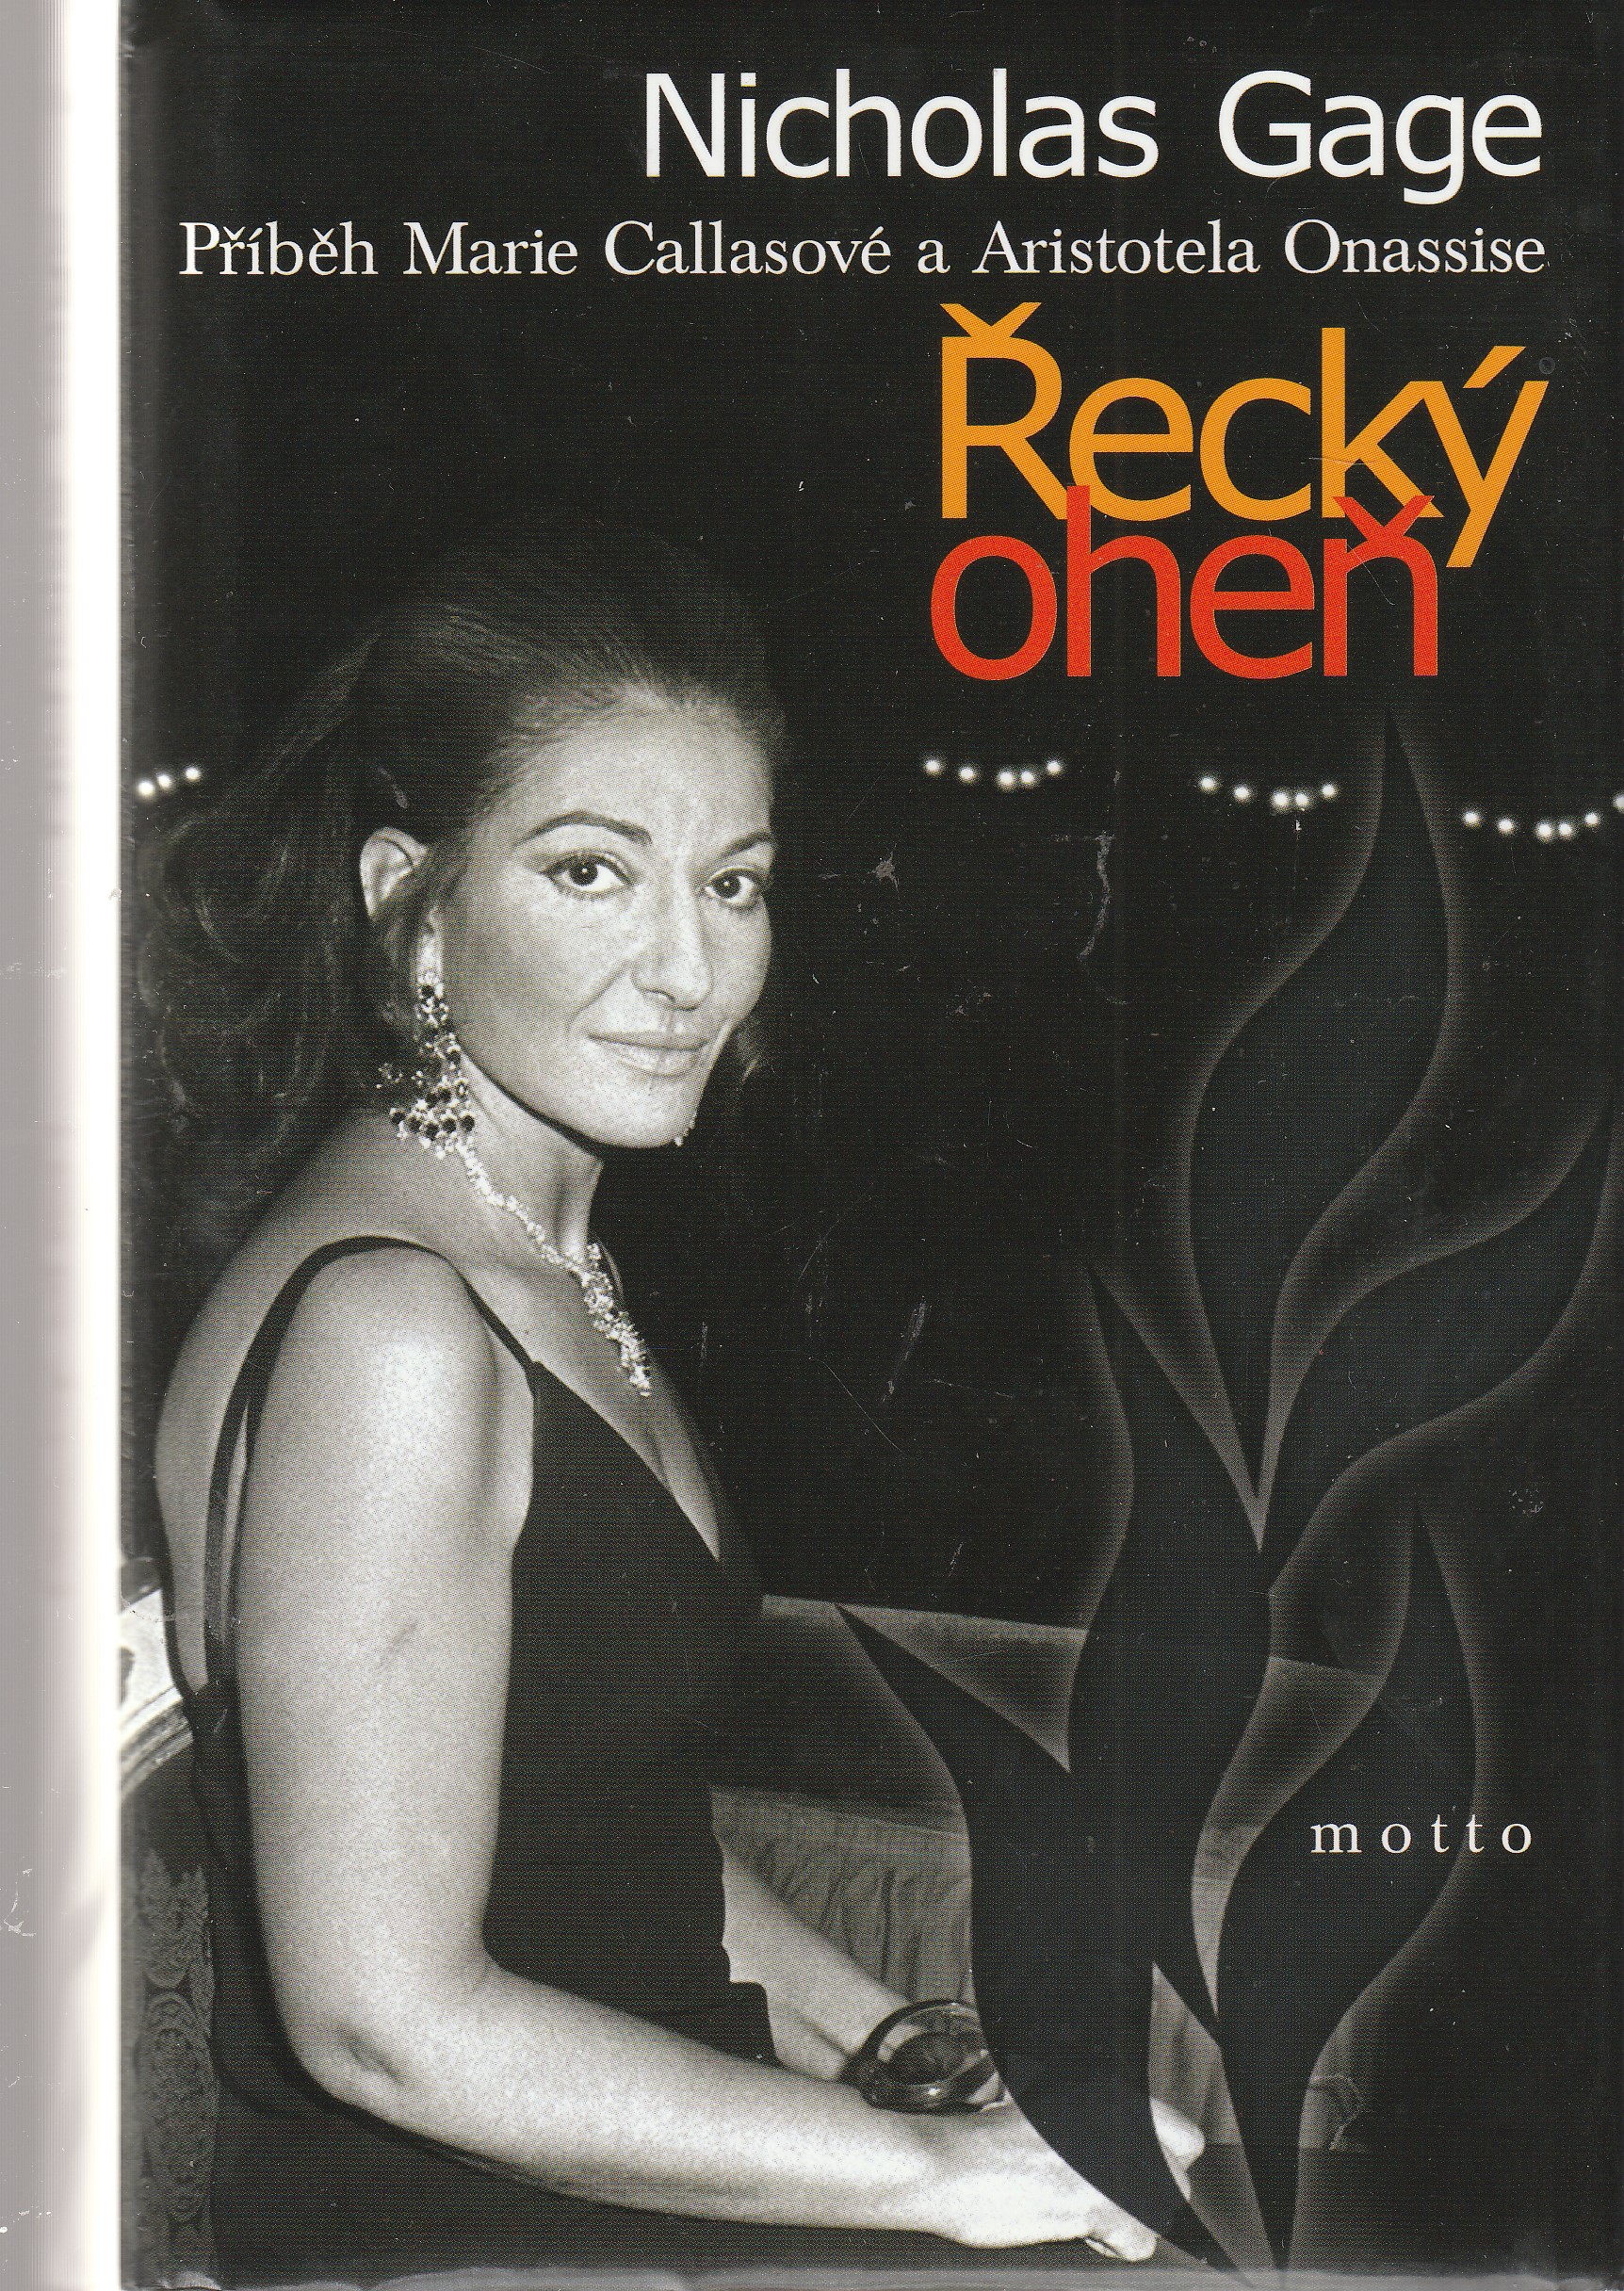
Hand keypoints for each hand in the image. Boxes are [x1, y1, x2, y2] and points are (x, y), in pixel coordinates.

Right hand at [917, 2092, 1201, 2254]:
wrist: (950, 2166)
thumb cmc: (984, 2143)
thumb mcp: (1044, 2109)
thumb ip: (1089, 2123)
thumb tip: (1116, 2150)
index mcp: (1109, 2094)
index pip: (1184, 2136)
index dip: (1164, 2162)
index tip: (1137, 2174)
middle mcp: (1120, 2121)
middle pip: (1178, 2180)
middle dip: (1146, 2197)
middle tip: (1105, 2198)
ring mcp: (1114, 2160)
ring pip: (1162, 2212)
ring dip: (1128, 2221)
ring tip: (1086, 2214)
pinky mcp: (1101, 2202)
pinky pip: (1139, 2242)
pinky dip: (1111, 2246)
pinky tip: (1078, 2230)